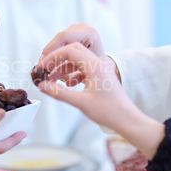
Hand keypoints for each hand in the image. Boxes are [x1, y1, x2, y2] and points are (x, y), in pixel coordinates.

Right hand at [36, 43, 163, 158]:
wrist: (128, 120)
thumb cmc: (110, 112)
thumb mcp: (81, 103)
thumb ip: (59, 93)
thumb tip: (42, 86)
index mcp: (95, 66)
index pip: (69, 50)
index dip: (53, 57)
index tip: (42, 67)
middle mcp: (98, 64)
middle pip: (73, 51)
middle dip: (56, 59)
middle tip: (44, 70)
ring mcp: (100, 69)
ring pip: (77, 60)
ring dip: (63, 66)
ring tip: (51, 79)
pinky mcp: (100, 77)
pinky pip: (82, 68)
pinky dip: (71, 73)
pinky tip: (66, 84)